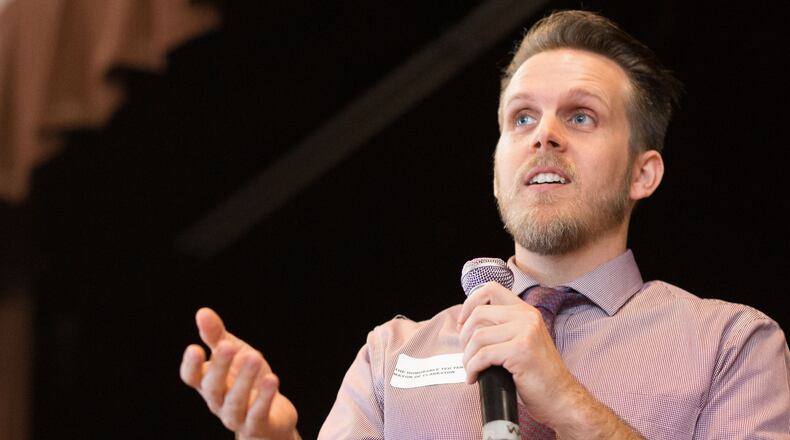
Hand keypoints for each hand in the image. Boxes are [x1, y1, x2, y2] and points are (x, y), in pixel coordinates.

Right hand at [180, 307, 297, 439]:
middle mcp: (218, 401)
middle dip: (220, 366)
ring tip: (255, 357)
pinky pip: (258, 414)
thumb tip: (202, 312)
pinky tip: (272, 379)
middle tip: (228, 346)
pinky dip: (264, 398)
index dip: (191, 365)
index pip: (192, 377)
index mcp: (208, 383)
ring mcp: (236, 416)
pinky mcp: (257, 425)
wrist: (272, 415)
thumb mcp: (234, 352)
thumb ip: (216, 335)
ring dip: (244, 380)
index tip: (194, 348)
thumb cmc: (246, 378)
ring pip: (235, 402)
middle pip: (213, 387)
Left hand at [456, 282, 579, 425]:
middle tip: (466, 354)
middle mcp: (527, 317)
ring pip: (478, 336)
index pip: (491, 289)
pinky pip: (483, 355)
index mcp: (526, 311)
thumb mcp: (521, 341)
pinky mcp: (520, 351)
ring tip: (470, 369)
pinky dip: (472, 368)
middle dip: (464, 336)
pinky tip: (474, 378)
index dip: (470, 303)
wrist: (560, 397)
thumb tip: (467, 325)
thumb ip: (502, 328)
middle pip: (479, 313)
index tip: (462, 323)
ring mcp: (525, 332)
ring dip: (467, 356)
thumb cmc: (537, 374)